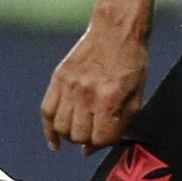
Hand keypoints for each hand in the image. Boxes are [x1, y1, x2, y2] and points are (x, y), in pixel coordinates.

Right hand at [41, 21, 148, 151]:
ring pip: (61, 127)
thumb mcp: (135, 96)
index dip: (104, 142)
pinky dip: (49, 129)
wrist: (116, 31)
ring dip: (70, 134)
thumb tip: (90, 150)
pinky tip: (55, 139)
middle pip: (78, 136)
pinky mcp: (58, 78)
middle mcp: (87, 94)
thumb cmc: (131, 63)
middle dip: (87, 139)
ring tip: (79, 129)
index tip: (106, 135)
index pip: (100, 139)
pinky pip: (46, 111)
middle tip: (93, 131)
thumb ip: (117, 125)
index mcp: (109, 98)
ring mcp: (70, 86)